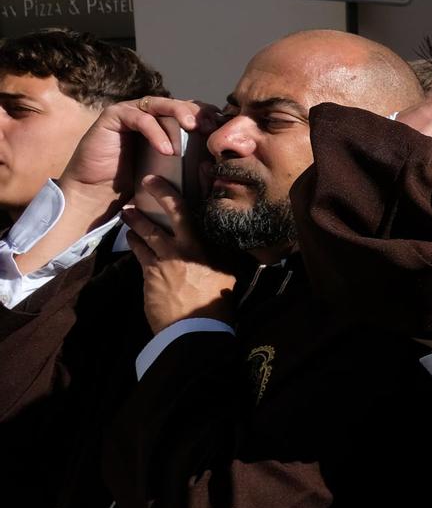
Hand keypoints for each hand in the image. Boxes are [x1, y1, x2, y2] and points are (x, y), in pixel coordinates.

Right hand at [59, 96, 211, 194]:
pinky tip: (166, 149)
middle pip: (180, 103)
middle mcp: (150, 113)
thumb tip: (220, 163)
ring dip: (180, 114)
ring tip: (194, 129)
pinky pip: (139, 118)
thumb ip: (191, 161)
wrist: (99, 193)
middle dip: (199, 112)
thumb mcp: (171, 171)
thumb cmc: (136, 183)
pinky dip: (155, 132)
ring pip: (162, 104)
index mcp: (166, 123)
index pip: (192, 112)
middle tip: (212, 126)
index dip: (209, 118)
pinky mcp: (113, 115)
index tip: (224, 130)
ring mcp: (131, 111)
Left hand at [120, 179, 236, 332]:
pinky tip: (133, 244)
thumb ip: (222, 254)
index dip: (164, 194)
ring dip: (133, 228)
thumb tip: (229, 243)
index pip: (180, 213)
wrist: (194, 327)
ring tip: (126, 220)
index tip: (151, 180)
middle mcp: (176, 250)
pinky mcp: (148, 279)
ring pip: (141, 240)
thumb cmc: (216, 300)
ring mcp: (160, 264)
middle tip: (130, 201)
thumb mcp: (227, 272)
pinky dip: (135, 248)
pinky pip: (139, 258)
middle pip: (153, 225)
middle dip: (138, 212)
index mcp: (197, 246)